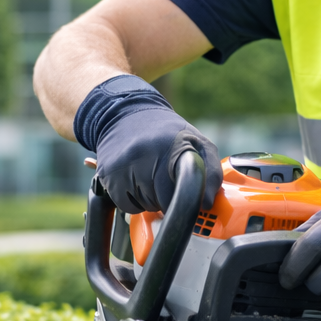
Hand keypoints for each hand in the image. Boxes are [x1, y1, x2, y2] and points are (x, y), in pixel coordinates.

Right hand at [96, 108, 220, 213]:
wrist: (125, 114)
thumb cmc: (166, 133)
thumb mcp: (197, 142)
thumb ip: (212, 172)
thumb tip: (207, 203)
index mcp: (173, 147)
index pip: (185, 192)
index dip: (189, 201)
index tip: (192, 202)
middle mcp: (146, 155)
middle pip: (164, 203)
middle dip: (169, 199)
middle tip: (167, 183)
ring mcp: (125, 165)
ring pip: (145, 206)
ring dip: (151, 200)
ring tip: (150, 178)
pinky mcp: (108, 174)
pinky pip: (126, 206)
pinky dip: (134, 202)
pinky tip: (136, 183)